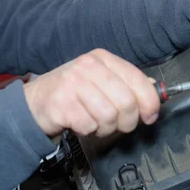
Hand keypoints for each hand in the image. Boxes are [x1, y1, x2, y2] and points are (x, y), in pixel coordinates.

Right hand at [24, 49, 159, 136]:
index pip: (138, 80)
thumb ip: (126, 84)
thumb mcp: (100, 81)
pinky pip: (89, 125)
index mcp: (102, 58)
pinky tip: (79, 123)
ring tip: (94, 122)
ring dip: (105, 128)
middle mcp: (88, 66)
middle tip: (118, 125)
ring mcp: (73, 83)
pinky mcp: (61, 102)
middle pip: (126, 102)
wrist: (34, 103)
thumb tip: (155, 92)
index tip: (150, 116)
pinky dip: (87, 130)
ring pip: (109, 116)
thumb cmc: (71, 94)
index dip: (150, 102)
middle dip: (126, 121)